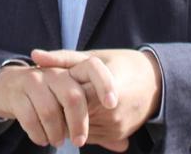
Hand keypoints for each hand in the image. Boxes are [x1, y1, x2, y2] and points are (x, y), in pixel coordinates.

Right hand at [0, 60, 117, 148]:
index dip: (104, 83)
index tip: (112, 104)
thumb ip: (94, 121)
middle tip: (80, 141)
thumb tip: (122, 146)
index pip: (92, 67)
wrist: (8, 86)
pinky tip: (42, 139)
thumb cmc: (48, 96)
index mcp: (70, 71)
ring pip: (51, 111)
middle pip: (73, 96)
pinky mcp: (16, 94)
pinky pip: (31, 118)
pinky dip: (39, 134)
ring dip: (56, 132)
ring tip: (57, 141)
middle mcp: (53, 73)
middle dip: (79, 124)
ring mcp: (32, 81)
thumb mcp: (70, 101)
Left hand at [31, 48, 161, 151]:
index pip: (70, 98)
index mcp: (106, 87)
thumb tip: (34, 55)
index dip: (54, 95)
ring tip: (57, 106)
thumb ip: (63, 58)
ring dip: (67, 121)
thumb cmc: (121, 63)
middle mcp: (113, 111)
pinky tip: (74, 115)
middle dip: (58, 109)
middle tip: (44, 100)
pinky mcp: (119, 136)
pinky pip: (92, 136)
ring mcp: (116, 126)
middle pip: (72, 116)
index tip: (42, 89)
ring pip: (80, 130)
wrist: (156, 82)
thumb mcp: (93, 56)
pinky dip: (80, 127)